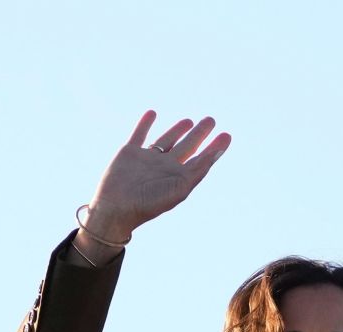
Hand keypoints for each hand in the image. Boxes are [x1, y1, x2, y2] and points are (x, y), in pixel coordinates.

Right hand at [80, 111, 230, 248]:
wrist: (116, 208)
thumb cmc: (150, 202)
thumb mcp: (180, 187)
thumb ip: (199, 168)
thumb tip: (218, 151)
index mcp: (179, 177)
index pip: (201, 160)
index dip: (215, 148)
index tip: (226, 136)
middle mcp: (165, 167)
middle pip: (187, 146)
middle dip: (199, 134)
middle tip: (211, 120)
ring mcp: (147, 159)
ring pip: (166, 140)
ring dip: (177, 130)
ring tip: (189, 121)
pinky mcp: (129, 152)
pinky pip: (139, 134)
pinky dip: (145, 123)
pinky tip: (152, 113)